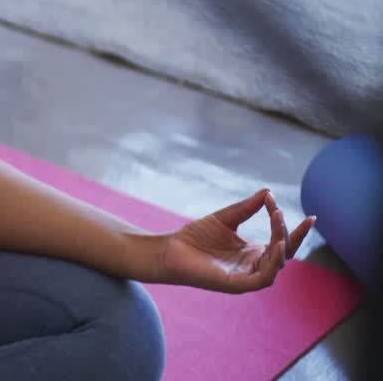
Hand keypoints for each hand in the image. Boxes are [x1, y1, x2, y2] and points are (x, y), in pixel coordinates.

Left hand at [157, 189, 314, 292]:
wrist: (169, 250)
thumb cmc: (195, 237)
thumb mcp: (225, 218)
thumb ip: (246, 208)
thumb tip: (268, 192)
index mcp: (254, 252)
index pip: (283, 242)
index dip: (295, 230)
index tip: (307, 214)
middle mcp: (254, 266)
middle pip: (284, 252)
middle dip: (288, 233)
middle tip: (281, 212)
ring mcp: (247, 277)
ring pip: (276, 265)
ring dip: (281, 244)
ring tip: (277, 222)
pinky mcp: (237, 284)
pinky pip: (263, 278)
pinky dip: (272, 264)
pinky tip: (275, 245)